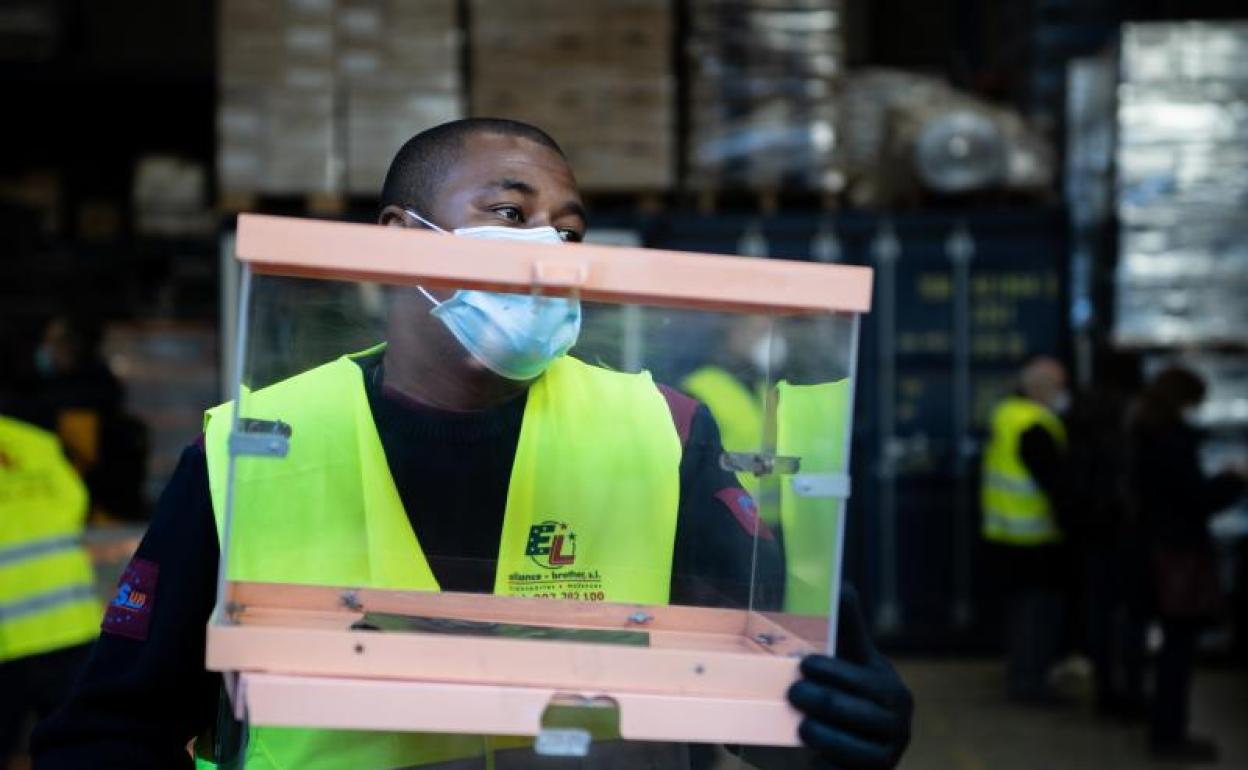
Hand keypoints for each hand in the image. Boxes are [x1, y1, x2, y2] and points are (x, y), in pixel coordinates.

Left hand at [788, 584, 912, 768]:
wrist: (851, 747)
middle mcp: (896, 719)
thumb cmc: (846, 694)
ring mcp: (888, 751)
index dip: (835, 671)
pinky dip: (833, 766)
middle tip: (794, 692)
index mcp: (887, 686)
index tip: (805, 663)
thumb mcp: (848, 662)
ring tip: (802, 728)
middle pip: (860, 710)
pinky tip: (813, 761)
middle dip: (827, 701)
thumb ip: (847, 629)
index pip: (863, 677)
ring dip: (829, 736)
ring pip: (859, 747)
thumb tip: (843, 586)